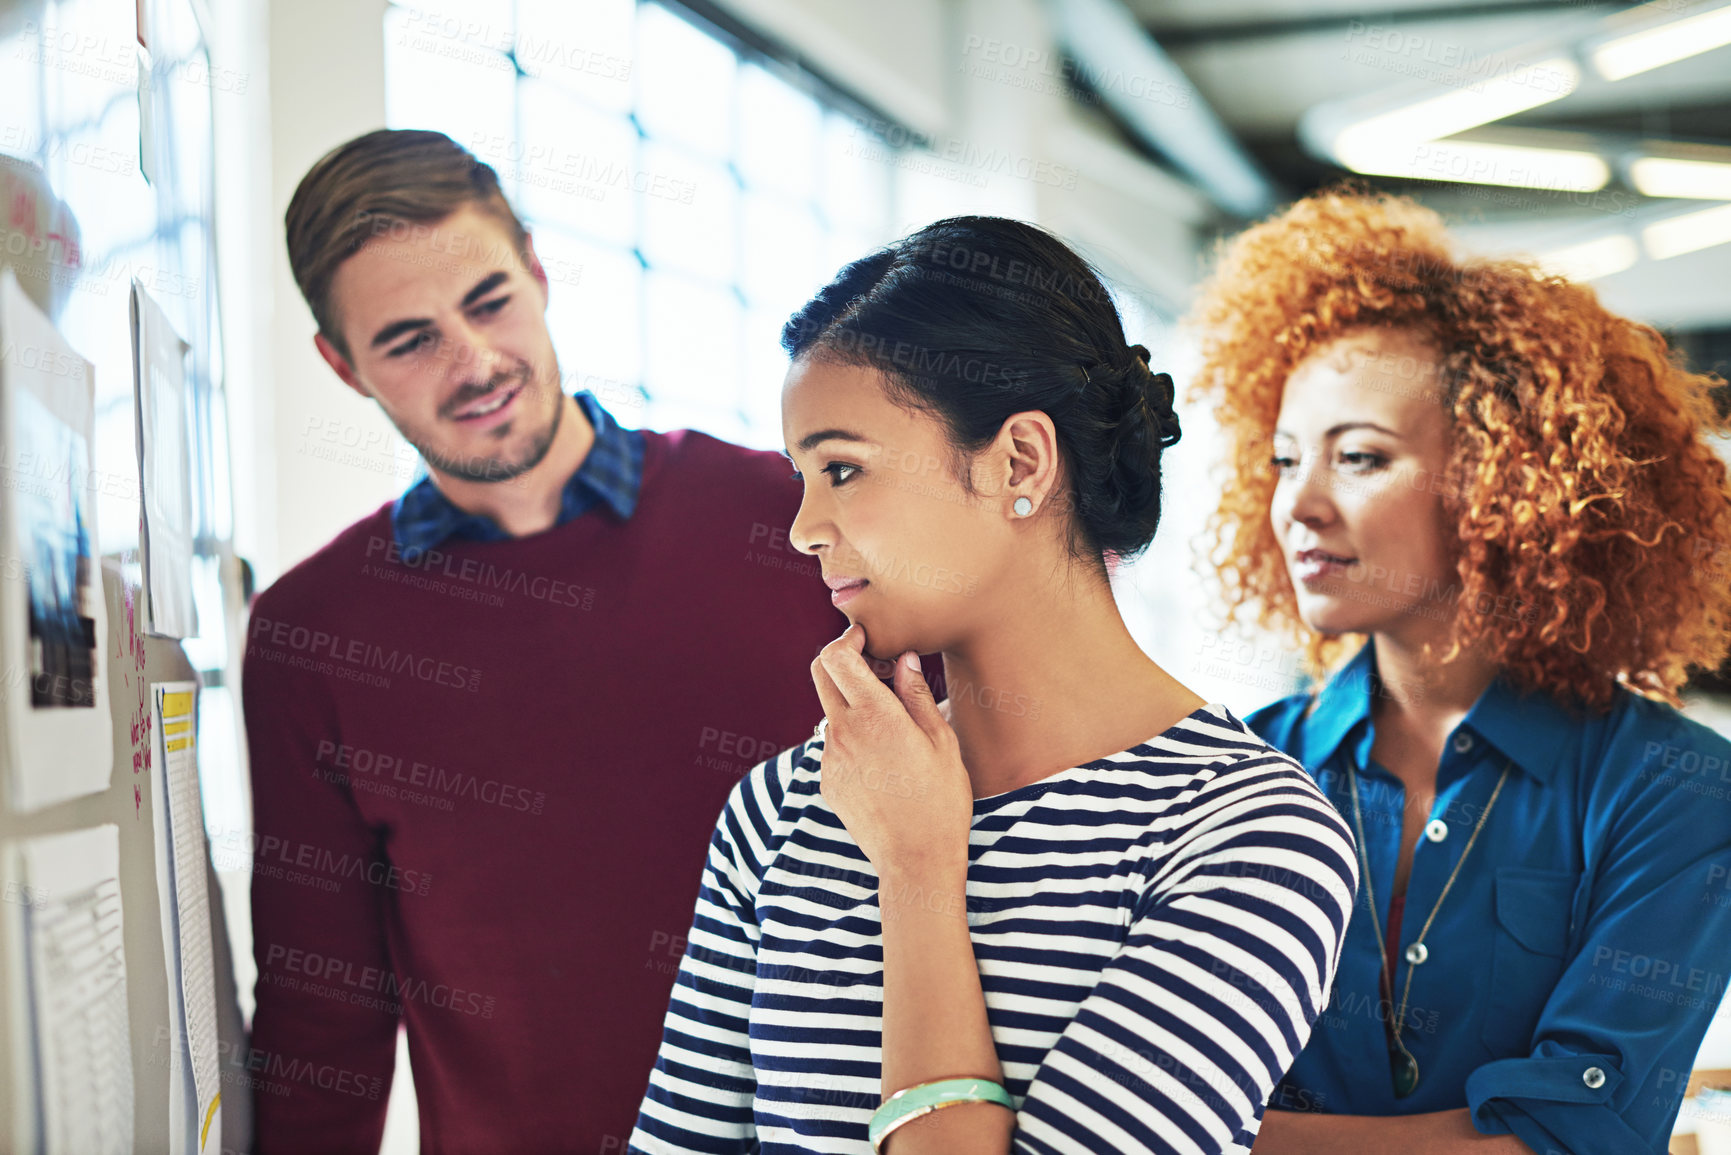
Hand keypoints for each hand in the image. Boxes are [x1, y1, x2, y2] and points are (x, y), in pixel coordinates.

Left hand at [811, 624, 971, 879]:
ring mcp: (830, 758)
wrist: (916, 860)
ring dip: (852, 705)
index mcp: (874, 716)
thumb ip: (916, 694)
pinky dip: (852, 739)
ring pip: (830, 712)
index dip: (846, 639)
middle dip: (841, 662)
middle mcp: (843, 732)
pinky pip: (833, 745)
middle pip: (820, 675)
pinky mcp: (827, 781)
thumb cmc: (940, 799)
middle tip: (875, 671)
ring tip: (891, 727)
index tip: (865, 640)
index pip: (834, 658)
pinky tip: (884, 762)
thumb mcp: (940, 741)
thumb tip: (902, 659)